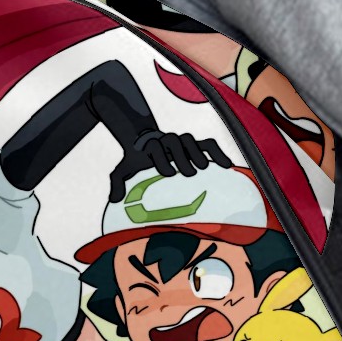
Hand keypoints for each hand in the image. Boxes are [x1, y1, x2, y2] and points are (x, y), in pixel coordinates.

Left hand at [108, 131, 231, 202]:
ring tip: (204, 169)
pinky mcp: (194, 145)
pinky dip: (218, 153)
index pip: (155, 146)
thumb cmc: (136, 161)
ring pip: (191, 141)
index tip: (167, 173)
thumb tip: (115, 200)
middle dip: (182, 157)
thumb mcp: (122, 169)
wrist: (144, 144)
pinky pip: (209, 145)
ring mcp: (182, 142)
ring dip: (197, 154)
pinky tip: (226, 166)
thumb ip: (117, 182)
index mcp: (150, 146)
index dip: (161, 158)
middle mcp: (167, 140)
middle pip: (175, 141)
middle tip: (188, 173)